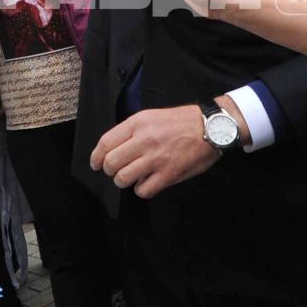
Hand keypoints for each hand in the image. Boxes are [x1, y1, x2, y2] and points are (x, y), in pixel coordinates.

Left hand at [91, 105, 220, 198]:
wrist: (211, 127)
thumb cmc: (182, 122)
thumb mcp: (152, 116)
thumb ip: (132, 131)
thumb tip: (114, 149)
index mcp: (138, 123)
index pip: (106, 143)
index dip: (96, 157)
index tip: (96, 164)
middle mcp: (145, 140)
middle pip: (111, 163)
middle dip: (110, 170)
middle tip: (116, 171)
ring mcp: (156, 158)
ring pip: (123, 178)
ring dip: (124, 181)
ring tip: (132, 177)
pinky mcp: (168, 174)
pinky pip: (143, 190)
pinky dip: (142, 189)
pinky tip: (147, 182)